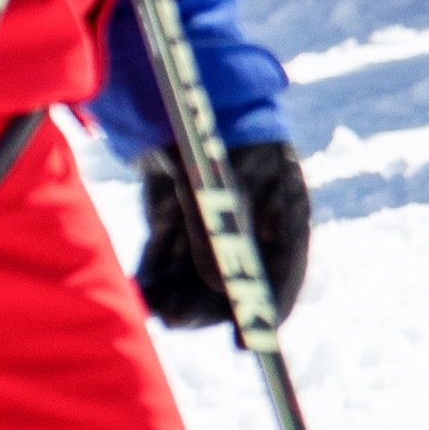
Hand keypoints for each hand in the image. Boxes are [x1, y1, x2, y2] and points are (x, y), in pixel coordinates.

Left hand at [136, 134, 318, 329]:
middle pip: (238, 275)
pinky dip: (156, 276)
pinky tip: (143, 293)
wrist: (168, 93)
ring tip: (157, 312)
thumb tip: (218, 282)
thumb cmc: (210, 123)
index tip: (255, 336)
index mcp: (281, 203)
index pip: (285, 264)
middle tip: (180, 322)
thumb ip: (218, 224)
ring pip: (198, 273)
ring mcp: (211, 221)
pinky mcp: (174, 219)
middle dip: (208, 304)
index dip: (273, 303)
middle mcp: (250, 219)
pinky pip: (167, 258)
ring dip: (179, 295)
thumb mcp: (218, 171)